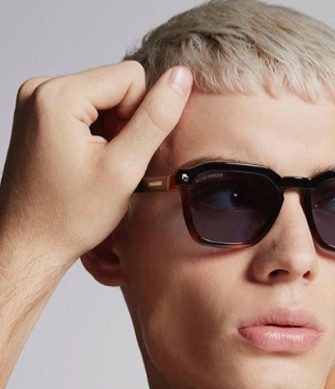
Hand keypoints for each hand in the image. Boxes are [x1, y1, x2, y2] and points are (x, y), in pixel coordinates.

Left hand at [0, 61, 192, 264]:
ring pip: (102, 99)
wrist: (31, 243)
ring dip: (110, 132)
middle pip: (114, 86)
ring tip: (96, 167)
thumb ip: (155, 120)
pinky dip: (95, 135)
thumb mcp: (123, 169)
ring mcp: (35, 102)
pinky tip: (86, 163)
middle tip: (109, 165)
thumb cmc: (68, 217)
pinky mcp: (37, 116)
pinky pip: (84, 110)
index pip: (130, 77)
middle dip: (123, 125)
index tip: (123, 154)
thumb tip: (181, 78)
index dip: (140, 117)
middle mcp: (40, 89)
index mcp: (57, 96)